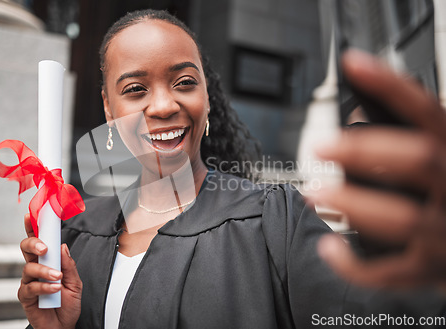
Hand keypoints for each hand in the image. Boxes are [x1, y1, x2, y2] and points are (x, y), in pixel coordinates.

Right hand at [18, 214, 81, 328]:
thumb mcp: (76, 282)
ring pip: (29, 267)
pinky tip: (54, 289)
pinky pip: (31, 287)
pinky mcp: (25, 296)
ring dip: (45, 271)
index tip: (31, 215)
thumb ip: (69, 265)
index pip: (39, 240)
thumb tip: (63, 247)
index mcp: (47, 261)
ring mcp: (29, 281)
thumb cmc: (68, 303)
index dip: (33, 227)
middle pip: (26, 248)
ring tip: (58, 277)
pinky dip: (44, 287)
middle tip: (44, 248)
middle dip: (33, 243)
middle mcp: (36, 268)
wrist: (64, 325)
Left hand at [313, 50, 445, 289]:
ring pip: (402, 218)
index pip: (428, 111)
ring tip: (312, 193)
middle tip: (321, 146)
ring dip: (352, 204)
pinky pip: (392, 273)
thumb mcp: (442, 159)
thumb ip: (417, 142)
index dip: (392, 85)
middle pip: (418, 161)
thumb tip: (357, 121)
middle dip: (366, 151)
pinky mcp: (434, 269)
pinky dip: (355, 264)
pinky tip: (329, 247)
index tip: (354, 64)